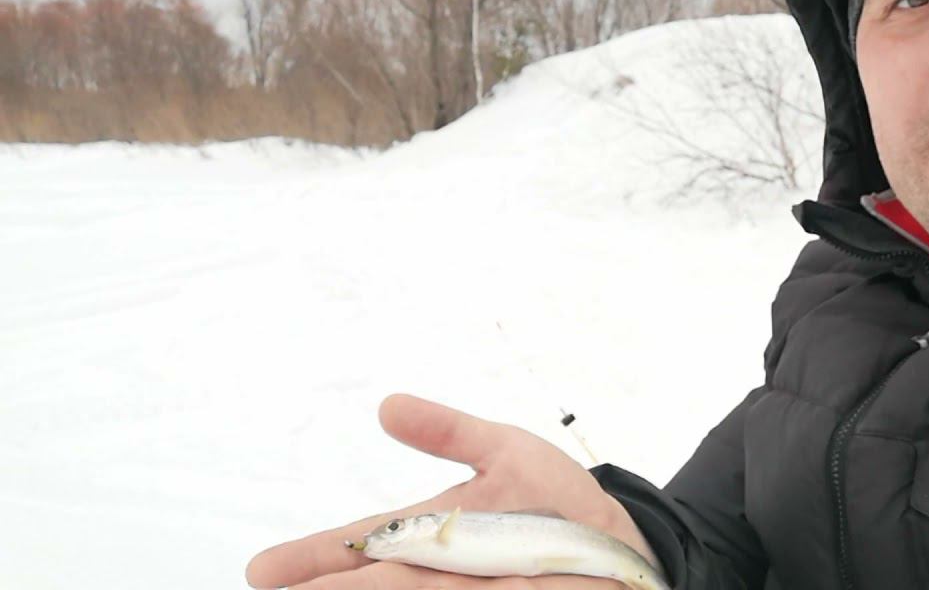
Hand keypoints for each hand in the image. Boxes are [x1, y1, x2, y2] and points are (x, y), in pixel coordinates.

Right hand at [244, 393, 661, 588]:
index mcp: (432, 534)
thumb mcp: (504, 452)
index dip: (315, 558)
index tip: (261, 569)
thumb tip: (387, 405)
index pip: (364, 547)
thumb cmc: (558, 500)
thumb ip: (448, 431)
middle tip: (272, 588)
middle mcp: (442, 572)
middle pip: (375, 583)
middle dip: (326, 588)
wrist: (620, 538)